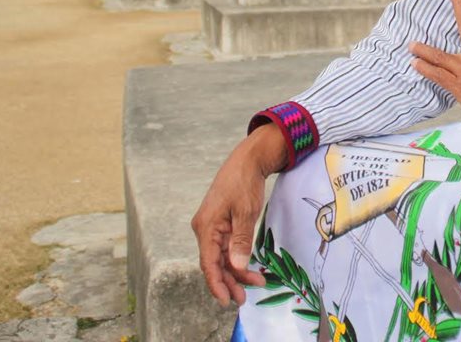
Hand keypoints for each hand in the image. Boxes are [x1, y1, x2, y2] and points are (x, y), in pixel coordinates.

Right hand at [191, 124, 287, 305]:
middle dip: (229, 282)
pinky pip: (226, 248)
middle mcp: (205, 229)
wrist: (248, 161)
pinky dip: (236, 259)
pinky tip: (249, 268)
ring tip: (255, 283)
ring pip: (221, 257)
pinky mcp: (221, 225)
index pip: (208, 262)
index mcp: (206, 226)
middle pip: (214, 263)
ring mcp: (212, 227)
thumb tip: (236, 267)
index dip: (216, 283)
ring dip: (235, 272)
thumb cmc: (244, 183)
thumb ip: (240, 241)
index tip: (226, 300)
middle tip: (244, 298)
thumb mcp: (246, 212)